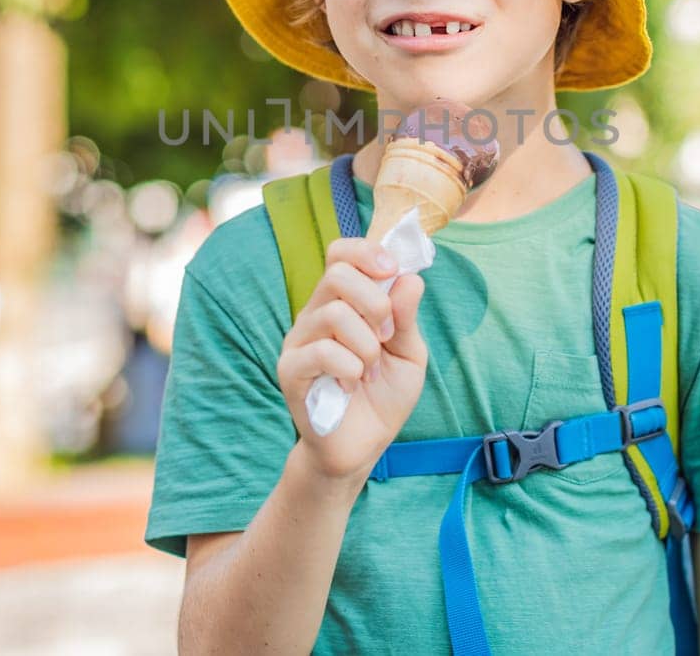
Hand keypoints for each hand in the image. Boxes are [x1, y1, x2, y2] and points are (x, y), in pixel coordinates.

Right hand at [276, 238, 428, 482]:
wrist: (362, 448)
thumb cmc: (383, 397)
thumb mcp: (408, 354)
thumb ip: (406, 317)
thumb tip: (409, 277)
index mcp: (343, 303)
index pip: (341, 254)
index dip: (366, 251)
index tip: (391, 270)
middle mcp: (315, 315)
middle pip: (338, 274)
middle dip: (376, 302)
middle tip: (386, 336)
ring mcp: (299, 342)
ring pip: (335, 314)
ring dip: (367, 346)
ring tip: (370, 372)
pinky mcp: (290, 371)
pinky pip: (322, 352)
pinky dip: (350, 368)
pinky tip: (351, 386)